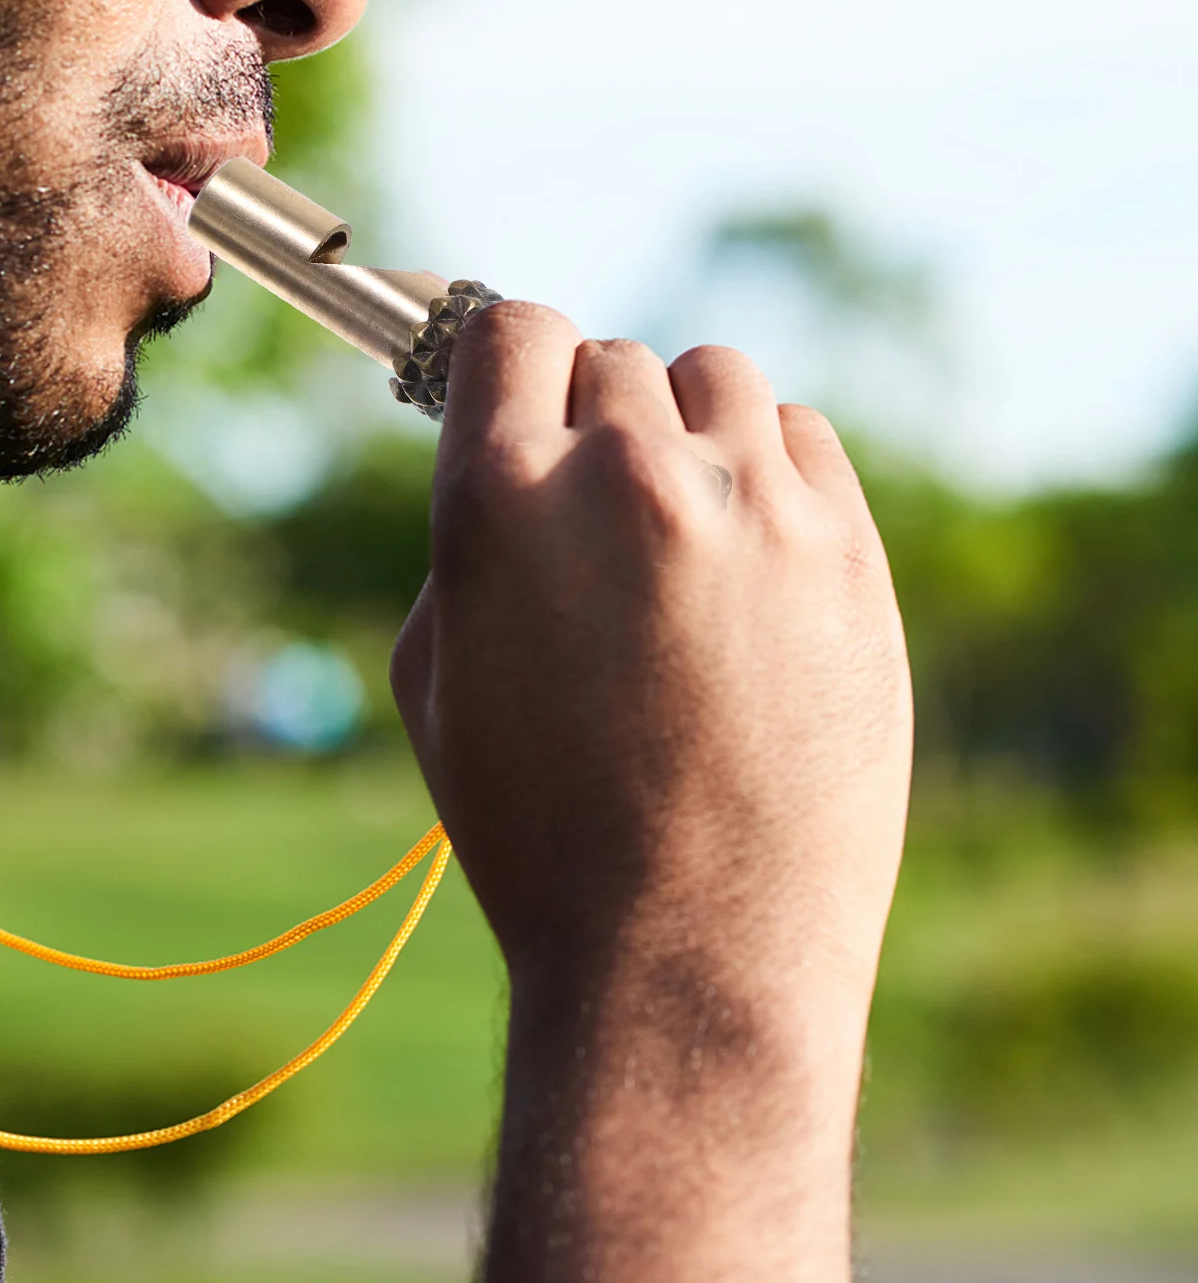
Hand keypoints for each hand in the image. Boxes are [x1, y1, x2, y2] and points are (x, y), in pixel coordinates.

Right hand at [390, 304, 912, 1282]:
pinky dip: (767, 468)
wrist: (688, 954)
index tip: (513, 389)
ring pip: (713, 379)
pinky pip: (800, 436)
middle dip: (588, 418)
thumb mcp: (435, 681)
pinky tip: (751, 554)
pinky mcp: (848, 550)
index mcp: (500, 502)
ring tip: (680, 527)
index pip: (509, 328)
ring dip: (683, 429)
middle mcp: (626, 478)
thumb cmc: (538, 831)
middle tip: (595, 509)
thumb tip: (508, 457)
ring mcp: (752, 507)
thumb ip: (465, 539)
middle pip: (609, 357)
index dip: (504, 355)